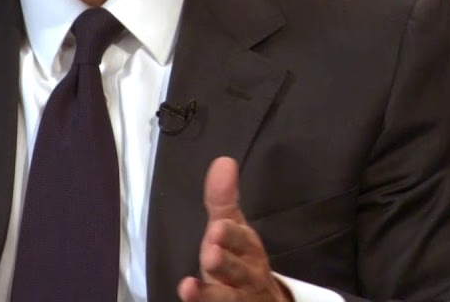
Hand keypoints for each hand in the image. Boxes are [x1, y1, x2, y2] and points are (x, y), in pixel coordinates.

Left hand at [177, 157, 292, 301]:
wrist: (262, 300)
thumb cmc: (241, 258)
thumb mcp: (233, 227)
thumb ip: (223, 199)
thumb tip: (223, 161)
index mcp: (249, 250)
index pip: (242, 241)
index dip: (231, 236)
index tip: (217, 228)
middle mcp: (248, 276)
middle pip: (239, 271)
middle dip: (225, 263)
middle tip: (210, 255)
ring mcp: (240, 299)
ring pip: (228, 299)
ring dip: (210, 294)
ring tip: (188, 288)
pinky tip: (187, 296)